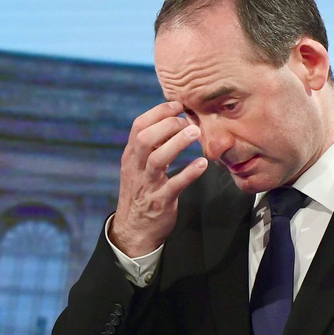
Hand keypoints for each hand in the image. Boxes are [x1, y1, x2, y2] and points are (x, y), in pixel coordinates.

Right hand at [110, 101, 206, 256]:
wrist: (134, 229)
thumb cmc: (142, 192)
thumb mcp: (139, 167)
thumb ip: (152, 147)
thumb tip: (173, 121)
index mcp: (131, 156)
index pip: (138, 126)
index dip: (158, 112)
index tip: (178, 105)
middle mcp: (136, 168)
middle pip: (145, 138)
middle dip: (167, 125)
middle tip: (189, 122)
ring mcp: (147, 185)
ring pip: (157, 160)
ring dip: (177, 144)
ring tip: (196, 133)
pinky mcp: (160, 202)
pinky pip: (174, 185)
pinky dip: (188, 173)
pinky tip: (202, 164)